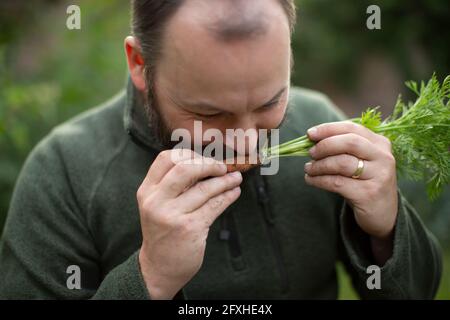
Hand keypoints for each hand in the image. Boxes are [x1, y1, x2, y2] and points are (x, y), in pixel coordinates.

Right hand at [137, 149, 242, 298]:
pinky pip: (214, 206)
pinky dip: (228, 196)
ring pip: (204, 188)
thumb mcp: (158, 205)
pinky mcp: (190, 228)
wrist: (158, 267)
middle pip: (185, 168)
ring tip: (235, 178)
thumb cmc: (163, 232)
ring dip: (225, 181)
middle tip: (222, 167)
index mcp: (147, 191)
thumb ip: (174, 185)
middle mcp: (156, 201)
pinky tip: (234, 192)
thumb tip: (207, 164)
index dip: (189, 154)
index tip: (204, 159)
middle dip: (209, 164)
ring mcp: (172, 215)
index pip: (166, 159)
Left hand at [304, 121, 397, 240]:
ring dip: (319, 165)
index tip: (310, 134)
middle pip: (349, 142)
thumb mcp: (361, 162)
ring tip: (308, 169)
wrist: (383, 215)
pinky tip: (310, 180)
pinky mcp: (368, 194)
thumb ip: (343, 148)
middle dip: (325, 146)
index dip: (329, 129)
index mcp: (381, 144)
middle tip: (310, 153)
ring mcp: (378, 176)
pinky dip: (319, 180)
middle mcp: (383, 157)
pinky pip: (336, 183)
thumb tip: (313, 139)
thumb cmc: (365, 183)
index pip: (352, 128)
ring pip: (342, 163)